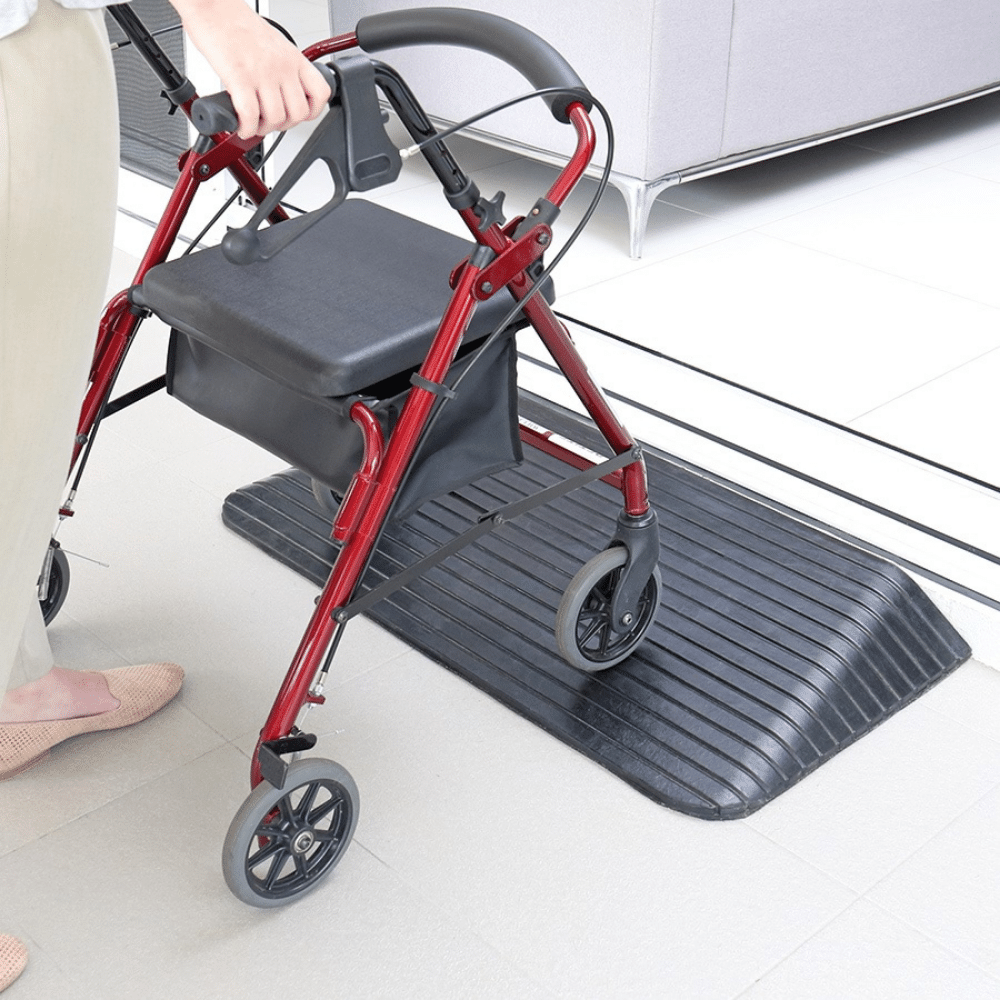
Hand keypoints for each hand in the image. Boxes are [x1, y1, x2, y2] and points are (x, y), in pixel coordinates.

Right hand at [170, 0, 330, 138]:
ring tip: (252, 124)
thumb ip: (282, 66)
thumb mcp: (273, 43)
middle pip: (298, 113)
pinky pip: (250, 115)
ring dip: (263, 129)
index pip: (320, 93)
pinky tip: (240, 126)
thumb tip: (282, 90)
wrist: (212, 4)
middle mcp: (282, 66)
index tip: (298, 115)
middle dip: (284, 125)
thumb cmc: (235, 22)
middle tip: (270, 122)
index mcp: (293, 58)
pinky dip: (246, 128)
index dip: (311, 111)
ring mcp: (262, 73)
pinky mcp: (239, 77)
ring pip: (276, 118)